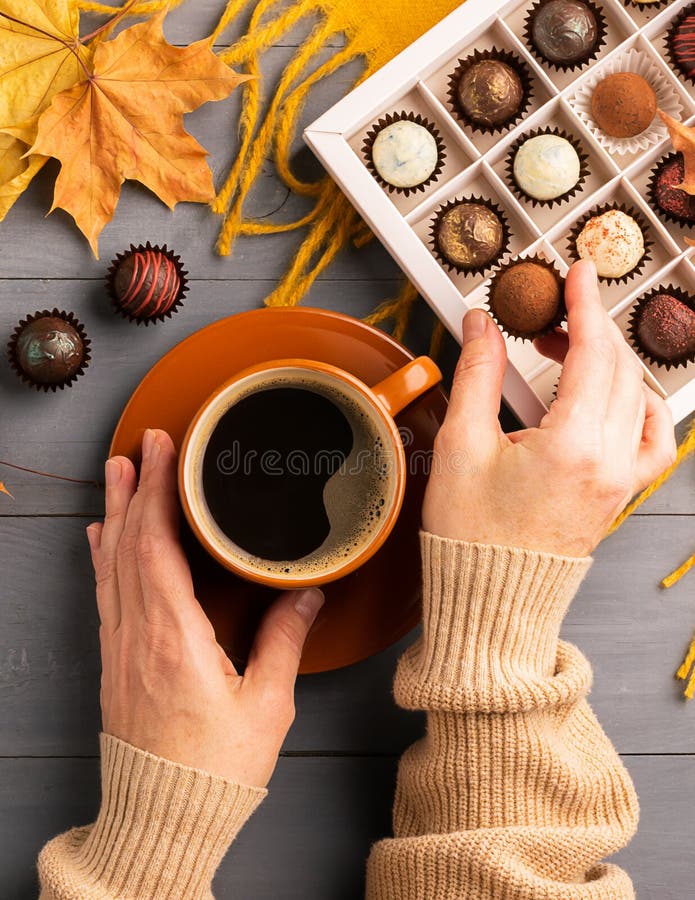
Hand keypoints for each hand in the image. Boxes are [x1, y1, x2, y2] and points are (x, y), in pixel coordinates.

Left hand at [86, 428, 323, 787]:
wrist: (163, 817)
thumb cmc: (213, 769)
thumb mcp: (265, 705)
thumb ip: (283, 641)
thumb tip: (305, 594)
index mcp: (174, 637)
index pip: (157, 545)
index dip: (157, 492)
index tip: (163, 454)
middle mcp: (138, 635)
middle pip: (129, 544)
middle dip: (135, 489)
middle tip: (142, 446)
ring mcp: (121, 648)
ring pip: (111, 565)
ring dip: (115, 515)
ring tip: (117, 475)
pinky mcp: (117, 663)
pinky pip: (106, 594)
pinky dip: (104, 557)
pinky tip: (102, 541)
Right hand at [422, 260, 676, 557]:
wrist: (491, 599)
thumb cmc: (470, 533)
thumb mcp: (462, 445)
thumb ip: (477, 374)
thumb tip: (481, 324)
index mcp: (572, 446)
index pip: (592, 353)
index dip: (585, 305)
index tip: (577, 273)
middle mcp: (608, 461)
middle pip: (618, 369)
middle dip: (589, 329)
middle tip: (550, 314)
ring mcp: (620, 480)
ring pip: (637, 398)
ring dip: (610, 364)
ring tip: (571, 354)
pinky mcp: (618, 494)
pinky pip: (649, 441)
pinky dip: (637, 408)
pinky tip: (612, 399)